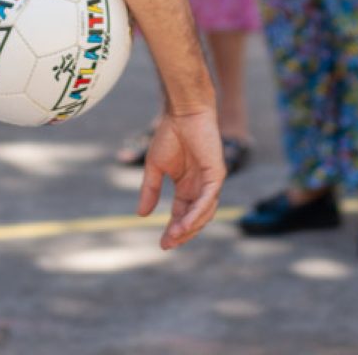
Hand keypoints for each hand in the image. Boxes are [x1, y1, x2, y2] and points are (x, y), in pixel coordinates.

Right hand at [136, 108, 224, 249]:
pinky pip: (208, 199)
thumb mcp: (155, 167)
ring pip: (204, 213)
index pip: (182, 214)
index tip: (162, 244)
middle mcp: (200, 187)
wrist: (182, 113)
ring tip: (174, 236)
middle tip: (167, 244)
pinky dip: (197, 213)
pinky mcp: (217, 174)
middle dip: (182, 233)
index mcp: (187, 186)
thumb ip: (150, 190)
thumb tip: (141, 215)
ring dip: (190, 227)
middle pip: (194, 218)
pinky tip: (185, 223)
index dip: (173, 230)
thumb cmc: (170, 134)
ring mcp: (210, 182)